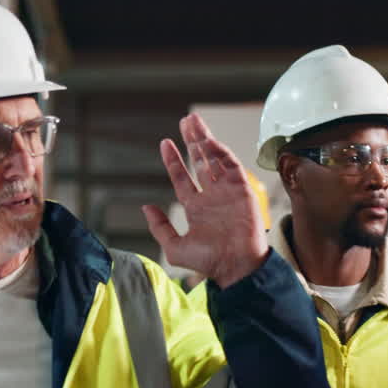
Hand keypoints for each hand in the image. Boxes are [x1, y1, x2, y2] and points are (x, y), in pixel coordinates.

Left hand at [144, 113, 268, 287]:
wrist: (236, 266)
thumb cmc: (208, 262)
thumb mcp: (174, 247)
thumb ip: (160, 227)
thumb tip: (145, 208)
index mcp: (196, 207)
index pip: (183, 177)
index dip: (174, 160)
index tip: (165, 143)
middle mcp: (212, 196)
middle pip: (200, 161)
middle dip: (192, 141)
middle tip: (186, 121)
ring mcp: (227, 191)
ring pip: (214, 159)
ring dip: (204, 140)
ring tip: (194, 122)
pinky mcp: (241, 189)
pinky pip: (230, 165)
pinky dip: (220, 152)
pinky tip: (208, 140)